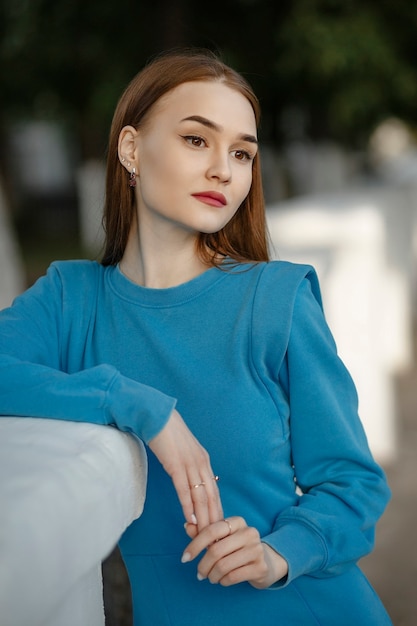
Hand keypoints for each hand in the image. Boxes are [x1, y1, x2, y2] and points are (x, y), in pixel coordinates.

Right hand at [148, 408, 222, 529]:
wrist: (157, 416)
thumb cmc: (168, 433)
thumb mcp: (184, 450)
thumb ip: (190, 465)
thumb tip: (191, 481)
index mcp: (204, 460)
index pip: (214, 491)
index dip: (216, 510)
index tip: (217, 528)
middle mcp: (201, 463)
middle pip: (211, 497)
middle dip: (213, 520)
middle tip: (215, 540)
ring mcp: (190, 464)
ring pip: (200, 497)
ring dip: (203, 518)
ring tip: (205, 536)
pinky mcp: (176, 465)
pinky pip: (184, 490)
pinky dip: (188, 506)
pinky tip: (190, 519)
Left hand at [182, 516, 287, 587]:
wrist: (265, 562)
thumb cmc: (237, 548)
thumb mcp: (222, 538)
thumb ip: (204, 532)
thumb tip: (186, 525)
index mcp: (237, 521)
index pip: (212, 530)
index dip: (195, 545)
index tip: (185, 558)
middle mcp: (249, 532)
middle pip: (216, 550)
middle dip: (203, 565)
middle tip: (199, 574)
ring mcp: (257, 550)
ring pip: (223, 565)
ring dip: (212, 575)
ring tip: (211, 577)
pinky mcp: (260, 567)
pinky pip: (232, 577)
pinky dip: (223, 581)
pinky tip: (222, 580)